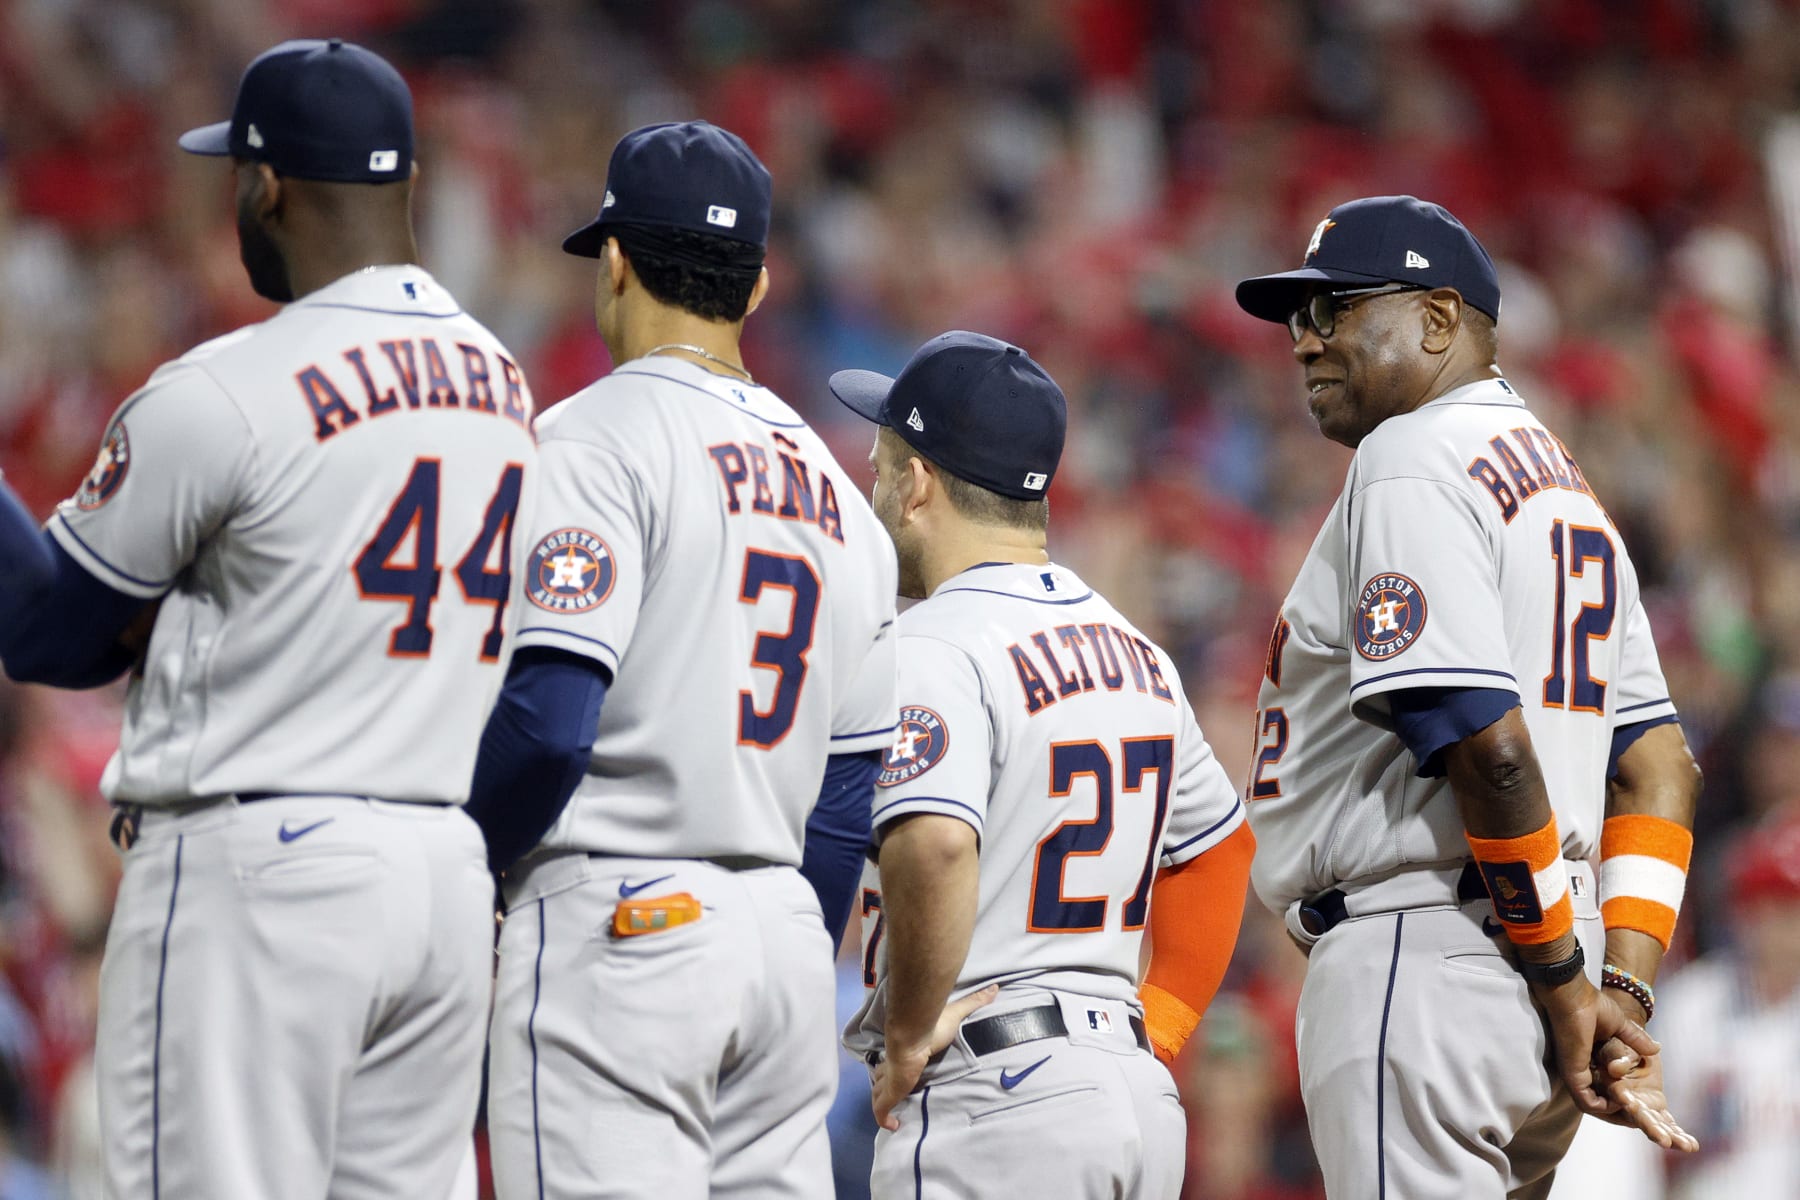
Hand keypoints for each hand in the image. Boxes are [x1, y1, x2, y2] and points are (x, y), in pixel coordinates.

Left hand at [873, 984, 998, 1130]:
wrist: (911, 1033)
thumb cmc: (931, 1026)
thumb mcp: (956, 1013)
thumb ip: (973, 1002)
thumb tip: (994, 988)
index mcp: (904, 1050)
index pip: (894, 1059)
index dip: (893, 1067)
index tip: (900, 1071)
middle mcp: (893, 1065)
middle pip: (881, 1077)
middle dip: (883, 1085)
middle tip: (892, 1094)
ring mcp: (889, 1080)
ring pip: (878, 1094)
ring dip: (882, 1102)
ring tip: (891, 1113)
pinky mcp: (890, 1092)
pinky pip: (881, 1110)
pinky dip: (884, 1119)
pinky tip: (892, 1126)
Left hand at [1533, 975, 1660, 1118]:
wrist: (1575, 996)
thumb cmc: (1593, 1006)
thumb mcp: (1622, 1027)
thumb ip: (1636, 1041)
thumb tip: (1657, 1049)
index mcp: (1590, 1061)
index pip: (1608, 1089)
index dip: (1626, 1099)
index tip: (1646, 1107)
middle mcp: (1581, 1071)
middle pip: (1601, 1102)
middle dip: (1624, 1114)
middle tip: (1645, 1120)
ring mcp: (1575, 1074)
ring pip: (1595, 1106)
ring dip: (1616, 1113)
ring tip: (1636, 1114)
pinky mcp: (1573, 1074)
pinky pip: (1588, 1102)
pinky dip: (1606, 1107)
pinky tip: (1622, 1101)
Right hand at [1590, 1035, 1699, 1151]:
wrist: (1625, 1047)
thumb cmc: (1614, 1042)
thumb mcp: (1613, 1045)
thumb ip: (1614, 1056)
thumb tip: (1616, 1068)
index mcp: (1609, 1083)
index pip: (1615, 1093)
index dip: (1623, 1101)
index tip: (1631, 1105)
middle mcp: (1623, 1101)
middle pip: (1636, 1116)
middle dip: (1651, 1128)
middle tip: (1664, 1140)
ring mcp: (1640, 1106)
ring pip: (1654, 1124)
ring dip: (1670, 1136)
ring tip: (1687, 1146)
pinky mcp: (1654, 1107)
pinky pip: (1667, 1123)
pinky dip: (1678, 1134)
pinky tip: (1692, 1145)